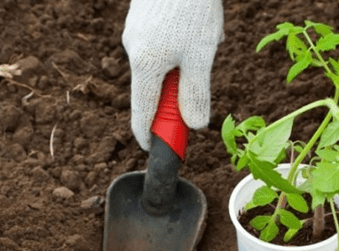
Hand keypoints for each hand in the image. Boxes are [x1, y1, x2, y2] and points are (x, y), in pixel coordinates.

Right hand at [122, 0, 223, 150]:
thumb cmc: (193, 7)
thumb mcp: (201, 55)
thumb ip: (196, 93)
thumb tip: (194, 124)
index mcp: (145, 65)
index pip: (142, 113)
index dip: (150, 135)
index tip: (157, 149)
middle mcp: (134, 51)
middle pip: (154, 89)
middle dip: (180, 90)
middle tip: (201, 76)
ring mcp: (136, 33)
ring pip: (163, 65)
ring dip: (186, 64)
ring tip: (204, 37)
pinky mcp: (143, 19)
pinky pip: (163, 45)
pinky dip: (182, 46)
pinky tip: (197, 25)